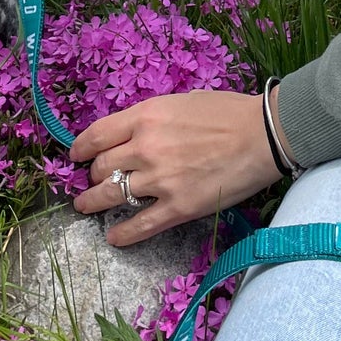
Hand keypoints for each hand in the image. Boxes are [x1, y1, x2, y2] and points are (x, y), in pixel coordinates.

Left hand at [71, 89, 287, 244]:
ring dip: (93, 203)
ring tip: (85, 207)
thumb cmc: (228, 112)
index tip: (77, 156)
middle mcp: (145, 147)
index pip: (97, 135)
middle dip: (92, 175)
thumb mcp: (180, 102)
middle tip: (92, 181)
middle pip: (101, 167)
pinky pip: (139, 225)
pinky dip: (122, 234)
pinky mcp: (178, 207)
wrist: (263, 134)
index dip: (81, 148)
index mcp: (146, 116)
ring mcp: (160, 180)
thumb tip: (133, 133)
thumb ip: (152, 118)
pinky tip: (114, 238)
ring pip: (111, 195)